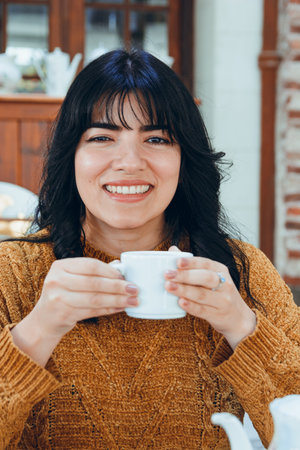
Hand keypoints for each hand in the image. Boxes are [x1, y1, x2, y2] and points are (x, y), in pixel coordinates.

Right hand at [11, 257, 138, 365]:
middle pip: (94, 282)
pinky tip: (121, 308)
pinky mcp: (63, 314)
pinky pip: (92, 311)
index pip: (90, 265)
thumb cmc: (64, 294)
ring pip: (95, 299)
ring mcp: (58, 298)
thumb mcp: (73, 278)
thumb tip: (121, 267)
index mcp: (61, 266)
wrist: (44, 319)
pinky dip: (109, 310)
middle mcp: (57, 280)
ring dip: (117, 300)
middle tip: (134, 289)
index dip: (110, 271)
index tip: (126, 277)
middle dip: (117, 287)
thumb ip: (94, 272)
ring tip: (132, 301)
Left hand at [165, 247, 255, 348]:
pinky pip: (203, 310)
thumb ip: (192, 264)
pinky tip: (180, 302)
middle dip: (185, 275)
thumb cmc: (219, 293)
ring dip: (184, 290)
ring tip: (168, 286)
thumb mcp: (210, 276)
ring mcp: (223, 301)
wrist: (238, 318)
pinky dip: (191, 306)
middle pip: (205, 278)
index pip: (205, 263)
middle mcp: (225, 284)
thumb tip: (172, 249)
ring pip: (202, 294)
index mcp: (221, 270)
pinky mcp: (218, 315)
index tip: (177, 262)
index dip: (191, 262)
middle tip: (167, 274)